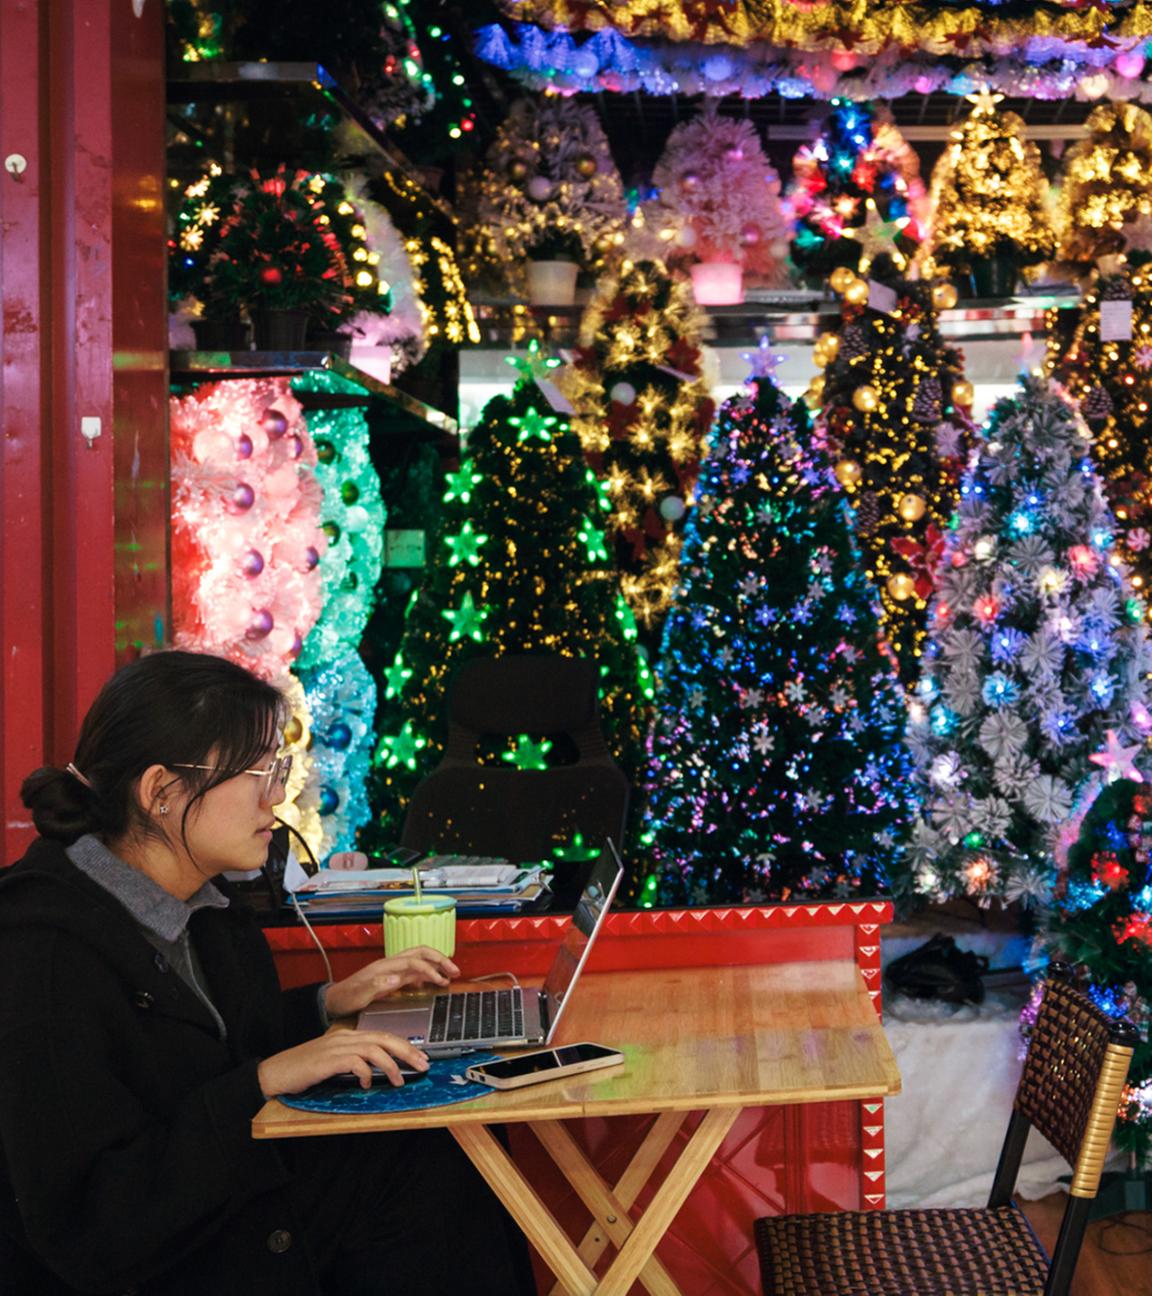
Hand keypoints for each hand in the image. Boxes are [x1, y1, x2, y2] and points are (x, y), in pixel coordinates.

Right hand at [257, 1029, 428, 1094]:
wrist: (276, 1071)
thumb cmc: (305, 1069)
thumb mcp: (333, 1061)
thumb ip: (353, 1060)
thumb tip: (376, 1070)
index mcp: (348, 1035)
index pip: (383, 1035)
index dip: (405, 1045)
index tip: (421, 1057)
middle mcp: (345, 1037)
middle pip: (384, 1038)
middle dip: (408, 1051)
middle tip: (424, 1065)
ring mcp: (336, 1046)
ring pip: (374, 1049)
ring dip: (391, 1065)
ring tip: (400, 1080)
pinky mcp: (328, 1060)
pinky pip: (355, 1062)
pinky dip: (366, 1073)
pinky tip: (367, 1083)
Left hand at [323, 948, 460, 1018]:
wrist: (335, 1000)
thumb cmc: (346, 998)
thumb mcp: (359, 995)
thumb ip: (377, 985)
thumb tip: (398, 977)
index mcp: (385, 967)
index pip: (414, 961)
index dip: (430, 969)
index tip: (442, 981)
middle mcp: (391, 965)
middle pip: (420, 953)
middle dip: (440, 959)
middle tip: (455, 971)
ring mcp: (393, 970)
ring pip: (420, 959)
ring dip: (436, 964)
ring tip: (451, 975)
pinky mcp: (393, 978)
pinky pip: (415, 971)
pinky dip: (428, 974)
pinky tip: (434, 982)